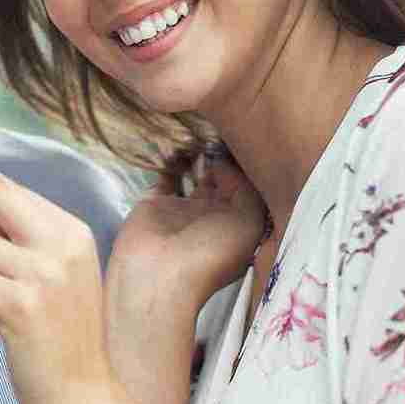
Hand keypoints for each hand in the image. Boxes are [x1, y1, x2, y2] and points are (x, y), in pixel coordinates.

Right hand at [109, 145, 267, 322]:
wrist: (158, 276)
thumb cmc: (210, 253)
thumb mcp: (248, 223)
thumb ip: (247, 188)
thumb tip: (223, 164)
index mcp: (239, 225)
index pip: (247, 188)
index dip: (247, 164)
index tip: (244, 138)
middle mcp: (214, 216)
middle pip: (223, 179)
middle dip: (224, 156)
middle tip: (222, 127)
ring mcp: (184, 209)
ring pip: (195, 174)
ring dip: (197, 154)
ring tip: (201, 129)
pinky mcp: (156, 203)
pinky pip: (166, 175)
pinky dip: (170, 159)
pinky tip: (178, 141)